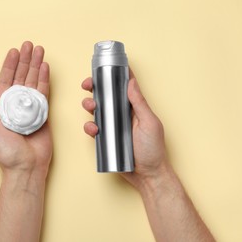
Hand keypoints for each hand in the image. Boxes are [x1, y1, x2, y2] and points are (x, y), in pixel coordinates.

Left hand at [0, 41, 51, 177]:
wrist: (26, 166)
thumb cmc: (5, 153)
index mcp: (2, 107)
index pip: (5, 80)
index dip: (9, 65)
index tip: (15, 51)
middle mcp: (16, 104)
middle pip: (21, 76)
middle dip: (25, 60)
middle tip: (30, 45)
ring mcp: (30, 107)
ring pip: (33, 81)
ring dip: (36, 65)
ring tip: (40, 51)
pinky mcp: (43, 112)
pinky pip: (44, 92)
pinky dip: (45, 79)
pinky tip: (45, 67)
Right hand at [81, 70, 167, 188]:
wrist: (147, 175)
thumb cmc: (153, 149)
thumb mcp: (149, 123)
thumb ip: (139, 103)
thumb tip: (131, 82)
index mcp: (135, 107)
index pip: (124, 86)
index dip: (115, 75)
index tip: (105, 66)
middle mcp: (123, 114)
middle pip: (106, 95)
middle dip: (95, 88)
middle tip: (88, 85)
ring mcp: (113, 126)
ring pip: (97, 110)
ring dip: (89, 104)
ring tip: (91, 107)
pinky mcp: (106, 138)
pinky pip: (93, 128)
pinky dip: (89, 126)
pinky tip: (94, 129)